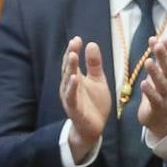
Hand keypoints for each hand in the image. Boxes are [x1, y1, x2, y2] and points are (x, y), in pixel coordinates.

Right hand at [59, 36, 111, 154]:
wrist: (94, 127)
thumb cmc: (94, 103)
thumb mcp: (98, 81)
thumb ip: (94, 64)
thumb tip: (91, 44)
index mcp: (75, 78)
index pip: (73, 61)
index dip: (74, 50)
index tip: (78, 39)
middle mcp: (69, 86)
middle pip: (68, 68)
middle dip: (70, 55)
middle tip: (74, 43)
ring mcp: (70, 97)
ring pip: (68, 80)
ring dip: (70, 68)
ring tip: (72, 55)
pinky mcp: (74, 108)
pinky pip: (71, 97)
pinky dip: (72, 87)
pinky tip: (74, 78)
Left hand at [137, 35, 166, 137]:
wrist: (162, 119)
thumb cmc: (160, 92)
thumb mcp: (161, 74)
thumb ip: (159, 58)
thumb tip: (156, 38)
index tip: (164, 37)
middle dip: (164, 57)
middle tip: (157, 45)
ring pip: (164, 84)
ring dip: (156, 73)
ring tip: (148, 62)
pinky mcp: (158, 108)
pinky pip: (155, 99)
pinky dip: (150, 92)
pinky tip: (143, 84)